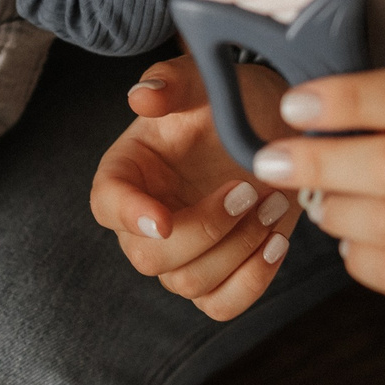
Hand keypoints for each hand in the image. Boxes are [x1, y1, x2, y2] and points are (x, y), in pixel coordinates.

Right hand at [89, 54, 306, 319]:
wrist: (274, 124)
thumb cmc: (228, 99)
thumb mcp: (203, 79)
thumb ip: (171, 82)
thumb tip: (142, 97)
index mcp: (127, 172)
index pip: (107, 205)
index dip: (128, 216)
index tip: (161, 219)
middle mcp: (145, 220)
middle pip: (149, 259)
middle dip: (204, 232)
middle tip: (248, 192)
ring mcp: (182, 254)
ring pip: (189, 284)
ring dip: (237, 251)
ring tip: (272, 205)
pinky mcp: (219, 274)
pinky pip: (221, 305)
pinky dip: (251, 283)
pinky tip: (277, 242)